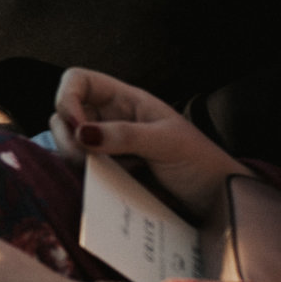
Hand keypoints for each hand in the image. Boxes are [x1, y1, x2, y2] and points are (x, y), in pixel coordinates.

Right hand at [49, 67, 246, 220]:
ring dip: (72, 157)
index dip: (68, 98)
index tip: (78, 128)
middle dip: (65, 134)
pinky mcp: (107, 175)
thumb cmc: (199, 162)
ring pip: (67, 144)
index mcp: (124, 100)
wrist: (217, 200)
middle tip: (85, 158)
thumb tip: (81, 133)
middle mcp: (109, 120)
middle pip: (63, 113)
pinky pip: (80, 170)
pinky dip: (81, 176)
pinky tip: (99, 186)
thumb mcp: (166, 142)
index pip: (78, 80)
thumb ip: (125, 135)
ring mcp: (106, 148)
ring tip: (96, 173)